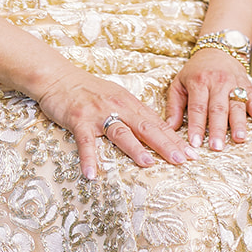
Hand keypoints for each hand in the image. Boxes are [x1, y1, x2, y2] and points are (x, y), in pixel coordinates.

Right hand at [35, 68, 192, 178]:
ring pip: (121, 132)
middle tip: (183, 160)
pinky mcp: (78, 121)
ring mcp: (98, 114)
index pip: (159, 124)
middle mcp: (119, 108)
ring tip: (149, 164)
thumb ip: (136, 113)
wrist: (58, 77)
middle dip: (167, 145)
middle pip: (147, 128)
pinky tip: (92, 174)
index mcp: (132, 104)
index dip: (177, 139)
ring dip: (135, 149)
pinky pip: (85, 142)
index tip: (193, 153)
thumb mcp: (119, 97)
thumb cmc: (90, 90)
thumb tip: (158, 129)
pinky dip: (88, 158)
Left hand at [164, 49, 251, 150]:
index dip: (196, 126)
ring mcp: (235, 84)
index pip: (197, 107)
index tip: (195, 143)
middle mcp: (218, 82)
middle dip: (218, 129)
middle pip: (218, 109)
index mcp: (198, 82)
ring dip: (239, 123)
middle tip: (217, 147)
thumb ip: (174, 106)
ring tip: (239, 139)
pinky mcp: (248, 86)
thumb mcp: (178, 83)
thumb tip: (168, 129)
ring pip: (237, 105)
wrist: (218, 51)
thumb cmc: (195, 71)